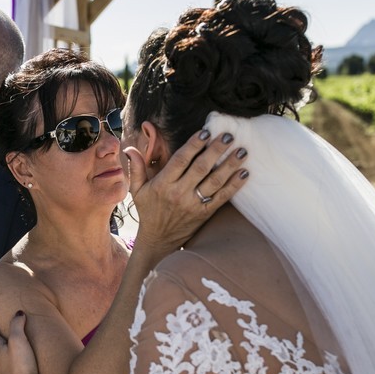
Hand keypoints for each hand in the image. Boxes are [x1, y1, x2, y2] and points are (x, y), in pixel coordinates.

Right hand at [127, 129, 248, 255]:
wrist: (158, 241)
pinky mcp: (205, 214)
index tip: (205, 132)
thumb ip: (136, 169)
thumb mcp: (137, 191)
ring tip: (242, 151)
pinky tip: (245, 173)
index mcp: (163, 184)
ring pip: (215, 181)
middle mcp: (179, 193)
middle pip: (201, 168)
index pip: (180, 161)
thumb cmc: (149, 212)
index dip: (193, 145)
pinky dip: (234, 185)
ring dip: (230, 165)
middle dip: (216, 150)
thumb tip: (129, 149)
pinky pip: (222, 198)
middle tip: (229, 135)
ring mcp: (194, 204)